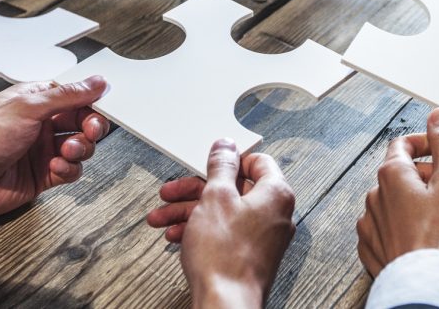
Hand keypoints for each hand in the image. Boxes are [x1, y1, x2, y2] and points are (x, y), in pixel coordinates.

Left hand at [0, 77, 108, 253]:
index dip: (91, 102)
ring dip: (79, 149)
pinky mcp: (42, 176)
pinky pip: (70, 171)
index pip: (74, 96)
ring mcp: (40, 151)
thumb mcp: (27, 108)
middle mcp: (39, 124)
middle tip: (89, 131)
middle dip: (90, 127)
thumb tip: (96, 82)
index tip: (102, 108)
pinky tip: (55, 169)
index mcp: (34, 101)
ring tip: (66, 152)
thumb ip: (66, 95)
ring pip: (80, 147)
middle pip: (82, 122)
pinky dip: (69, 170)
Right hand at [147, 140, 294, 307]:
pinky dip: (201, 230)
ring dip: (190, 212)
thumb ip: (221, 167)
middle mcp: (275, 214)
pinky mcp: (250, 255)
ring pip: (224, 212)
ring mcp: (264, 237)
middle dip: (196, 190)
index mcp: (276, 194)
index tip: (206, 162)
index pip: (257, 161)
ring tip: (162, 218)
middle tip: (172, 192)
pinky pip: (225, 233)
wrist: (225, 304)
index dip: (228, 160)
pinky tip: (176, 236)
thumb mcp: (215, 198)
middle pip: (234, 188)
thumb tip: (226, 146)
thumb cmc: (225, 257)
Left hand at [356, 108, 438, 276]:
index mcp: (392, 175)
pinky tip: (426, 234)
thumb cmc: (438, 239)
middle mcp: (375, 196)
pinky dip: (407, 225)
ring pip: (397, 202)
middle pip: (404, 174)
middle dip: (435, 176)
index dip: (427, 142)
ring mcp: (371, 224)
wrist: (424, 284)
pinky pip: (388, 227)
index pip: (404, 143)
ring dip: (421, 201)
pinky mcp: (373, 248)